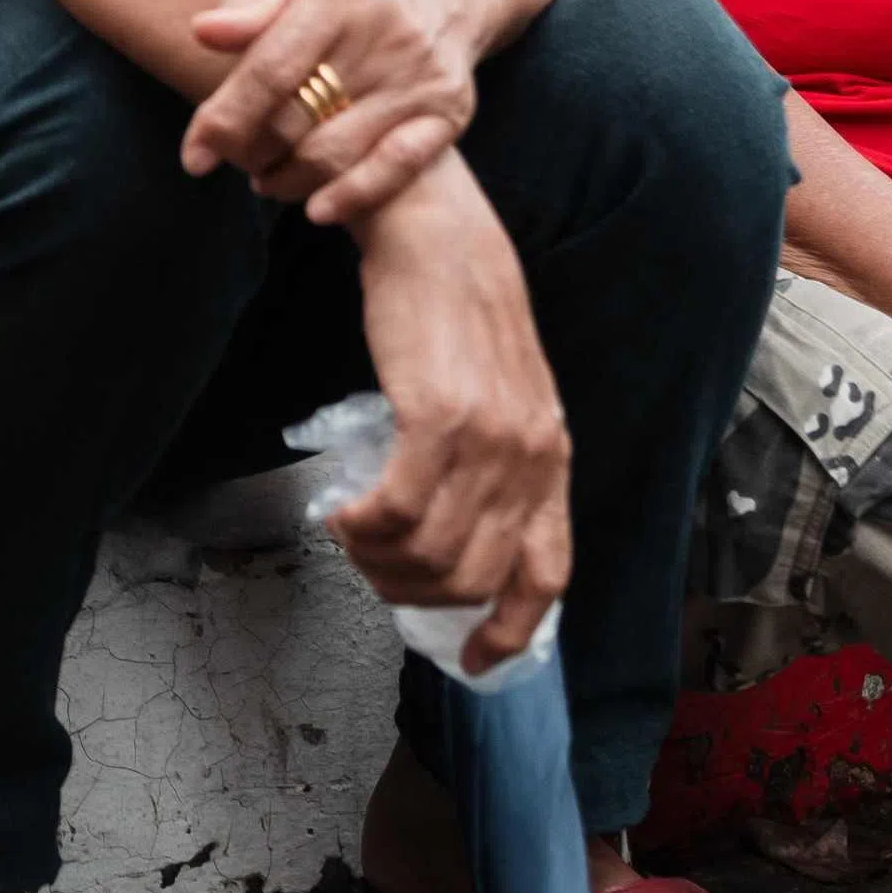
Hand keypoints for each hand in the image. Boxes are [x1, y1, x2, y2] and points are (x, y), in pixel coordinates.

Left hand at [181, 0, 486, 228]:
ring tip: (264, 177)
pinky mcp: (450, 112)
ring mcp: (421, 79)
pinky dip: (353, 197)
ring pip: (337, 153)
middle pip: (297, 120)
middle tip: (232, 159)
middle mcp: (385, 38)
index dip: (224, 120)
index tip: (193, 158)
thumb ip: (253, 0)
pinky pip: (396, 168)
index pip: (269, 72)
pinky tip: (317, 209)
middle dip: (251, 152)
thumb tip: (202, 32)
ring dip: (289, 179)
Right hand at [335, 171, 569, 674]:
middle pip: (473, 578)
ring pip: (430, 552)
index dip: (510, 631)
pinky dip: (361, 527)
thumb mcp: (501, 395)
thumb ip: (493, 461)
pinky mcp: (438, 414)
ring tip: (348, 532)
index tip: (471, 659)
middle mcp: (531, 457)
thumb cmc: (456, 311)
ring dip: (377, 560)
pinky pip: (397, 509)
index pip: (546, 574)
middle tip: (369, 564)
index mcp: (550, 459)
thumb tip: (455, 530)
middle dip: (412, 593)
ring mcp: (489, 438)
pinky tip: (340, 510)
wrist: (437, 233)